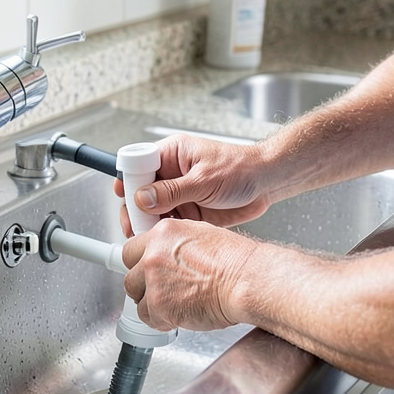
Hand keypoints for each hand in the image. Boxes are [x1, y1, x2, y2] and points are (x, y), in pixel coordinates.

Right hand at [114, 133, 271, 237]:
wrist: (268, 182)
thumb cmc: (242, 168)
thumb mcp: (204, 179)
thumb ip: (172, 191)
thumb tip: (142, 198)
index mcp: (171, 154)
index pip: (137, 165)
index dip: (128, 183)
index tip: (125, 200)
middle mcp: (172, 174)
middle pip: (140, 193)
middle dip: (135, 210)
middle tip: (135, 226)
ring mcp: (179, 194)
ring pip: (153, 211)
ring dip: (149, 224)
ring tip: (148, 238)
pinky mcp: (189, 211)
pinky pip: (169, 224)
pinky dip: (164, 233)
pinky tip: (164, 240)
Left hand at [120, 219, 259, 331]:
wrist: (245, 281)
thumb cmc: (234, 262)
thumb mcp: (200, 236)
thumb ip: (175, 245)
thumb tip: (167, 255)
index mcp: (164, 233)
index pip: (132, 250)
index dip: (140, 264)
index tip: (145, 272)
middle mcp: (154, 254)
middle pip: (130, 276)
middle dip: (144, 286)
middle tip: (164, 291)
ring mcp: (154, 280)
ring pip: (137, 299)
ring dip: (153, 304)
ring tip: (177, 303)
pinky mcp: (159, 305)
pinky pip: (149, 318)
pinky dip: (162, 320)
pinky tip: (181, 314)